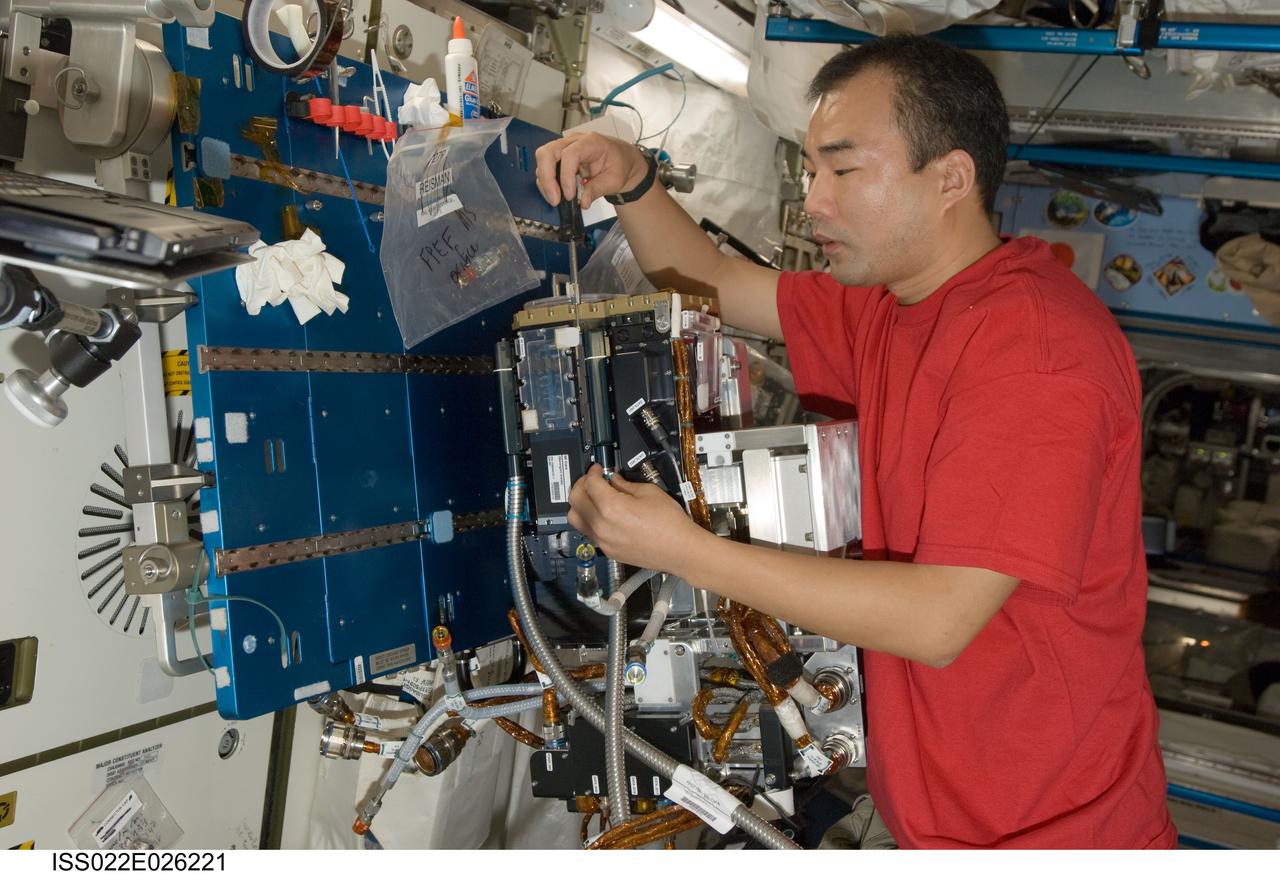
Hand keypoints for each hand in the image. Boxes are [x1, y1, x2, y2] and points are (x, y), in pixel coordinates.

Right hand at [534, 133, 649, 210]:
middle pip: (548, 152)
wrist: (620, 160)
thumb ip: (597, 190)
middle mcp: (574, 141)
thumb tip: (583, 202)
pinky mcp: (559, 157)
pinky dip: (546, 182)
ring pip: (543, 159)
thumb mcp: (614, 180)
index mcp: (591, 142)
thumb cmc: (618, 164)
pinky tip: (556, 194)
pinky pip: (545, 167)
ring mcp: (564, 147)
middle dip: (547, 177)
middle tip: (555, 199)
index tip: (569, 195)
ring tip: (556, 199)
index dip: (566, 176)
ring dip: (545, 182)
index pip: (570, 154)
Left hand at [567, 465, 709, 572]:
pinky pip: (587, 532)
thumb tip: (613, 480)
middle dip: (581, 485)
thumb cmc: (670, 523)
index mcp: (611, 507)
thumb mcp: (649, 492)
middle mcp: (601, 526)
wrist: (680, 550)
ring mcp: (602, 541)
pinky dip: (588, 520)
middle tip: (593, 479)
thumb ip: (625, 485)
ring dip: (580, 504)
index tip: (597, 469)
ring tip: (593, 497)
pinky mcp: (607, 551)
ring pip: (575, 518)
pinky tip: (601, 514)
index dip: (592, 472)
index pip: (589, 483)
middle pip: (575, 500)